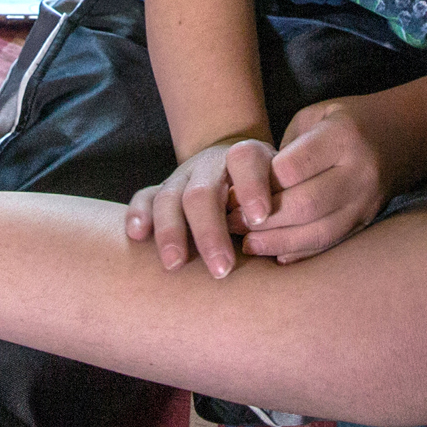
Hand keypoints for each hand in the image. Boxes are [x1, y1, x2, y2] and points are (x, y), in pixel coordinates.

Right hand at [127, 136, 278, 278]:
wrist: (236, 167)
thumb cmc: (271, 191)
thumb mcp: (286, 190)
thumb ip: (287, 210)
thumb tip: (289, 251)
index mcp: (247, 157)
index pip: (247, 161)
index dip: (252, 187)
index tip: (260, 218)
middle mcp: (211, 165)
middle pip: (203, 192)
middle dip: (211, 231)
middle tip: (222, 269)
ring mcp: (183, 177)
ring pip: (169, 198)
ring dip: (172, 232)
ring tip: (176, 265)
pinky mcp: (162, 191)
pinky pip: (144, 198)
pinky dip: (138, 214)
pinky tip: (137, 236)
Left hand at [240, 94, 414, 262]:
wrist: (407, 133)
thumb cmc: (346, 121)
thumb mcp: (315, 116)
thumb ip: (286, 148)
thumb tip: (250, 189)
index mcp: (342, 136)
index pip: (293, 167)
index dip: (261, 182)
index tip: (234, 190)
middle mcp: (358, 171)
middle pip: (305, 205)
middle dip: (263, 218)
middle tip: (230, 222)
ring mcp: (366, 200)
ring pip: (319, 231)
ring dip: (277, 242)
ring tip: (246, 244)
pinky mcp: (367, 220)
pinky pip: (331, 243)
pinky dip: (301, 252)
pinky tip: (274, 255)